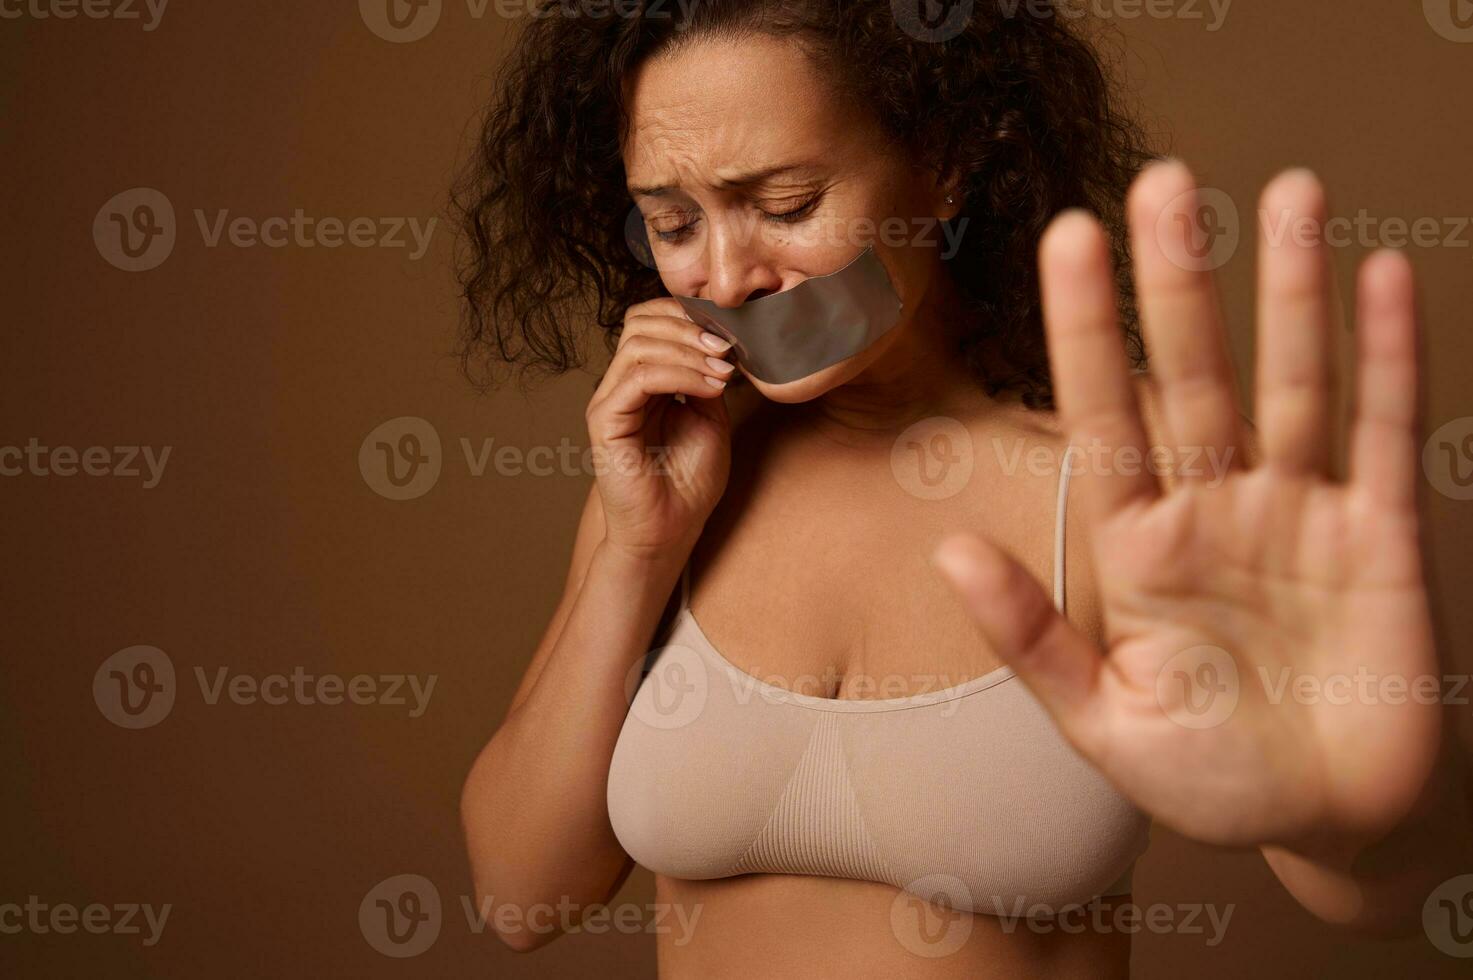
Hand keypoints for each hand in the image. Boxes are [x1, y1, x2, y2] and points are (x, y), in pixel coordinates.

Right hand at [586, 298, 735, 560]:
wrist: (672, 530)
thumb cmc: (689, 482)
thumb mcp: (711, 417)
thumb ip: (707, 378)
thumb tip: (719, 343)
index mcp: (643, 379)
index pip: (652, 321)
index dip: (688, 316)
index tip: (730, 334)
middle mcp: (621, 384)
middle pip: (640, 321)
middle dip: (689, 326)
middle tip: (726, 348)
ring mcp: (610, 400)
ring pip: (639, 343)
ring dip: (688, 350)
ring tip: (722, 370)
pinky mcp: (605, 421)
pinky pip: (638, 378)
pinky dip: (679, 374)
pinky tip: (710, 387)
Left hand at [933, 161, 1440, 855]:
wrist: (1330, 822)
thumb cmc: (1209, 777)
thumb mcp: (1104, 721)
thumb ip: (1032, 636)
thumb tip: (948, 550)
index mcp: (1136, 548)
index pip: (1102, 415)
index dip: (1084, 329)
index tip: (1066, 238)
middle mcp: (1213, 511)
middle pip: (1192, 374)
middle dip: (1178, 281)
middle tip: (1162, 180)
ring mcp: (1299, 514)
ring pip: (1293, 382)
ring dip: (1291, 291)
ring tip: (1287, 192)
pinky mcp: (1379, 535)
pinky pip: (1383, 432)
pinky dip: (1388, 357)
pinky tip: (1378, 278)